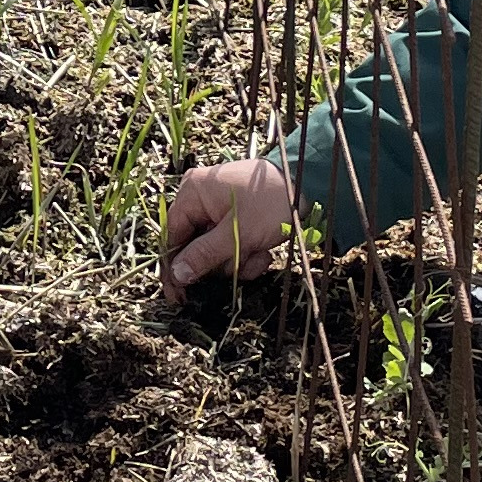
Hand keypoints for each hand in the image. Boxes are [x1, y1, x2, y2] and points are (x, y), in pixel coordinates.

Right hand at [158, 155, 300, 301]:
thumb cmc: (271, 202)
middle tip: (239, 265)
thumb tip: (176, 275)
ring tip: (258, 253)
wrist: (309, 184)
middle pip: (195, 246)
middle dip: (220, 262)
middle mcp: (200, 198)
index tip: (177, 297)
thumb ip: (204, 255)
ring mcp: (218, 207)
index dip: (173, 268)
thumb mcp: (238, 233)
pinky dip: (246, 252)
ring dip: (237, 260)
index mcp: (193, 193)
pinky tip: (263, 251)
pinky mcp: (235, 216)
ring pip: (215, 250)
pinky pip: (230, 244)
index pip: (172, 236)